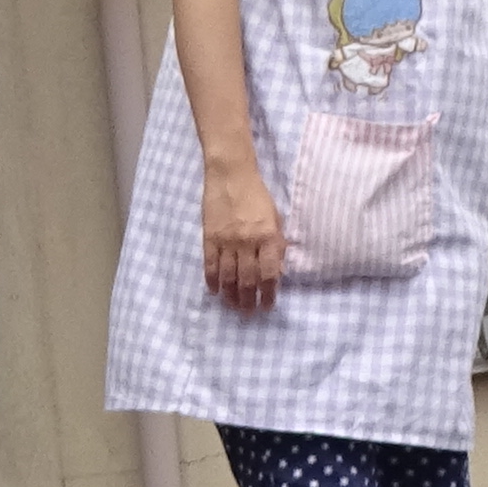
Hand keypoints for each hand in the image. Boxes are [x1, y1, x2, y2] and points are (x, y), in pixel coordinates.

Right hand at [201, 154, 286, 311]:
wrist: (230, 174)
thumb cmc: (257, 195)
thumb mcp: (275, 217)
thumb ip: (276, 242)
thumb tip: (277, 269)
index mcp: (267, 236)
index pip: (269, 273)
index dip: (268, 293)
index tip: (267, 306)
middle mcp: (247, 242)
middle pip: (248, 279)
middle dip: (249, 299)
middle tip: (249, 313)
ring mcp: (226, 241)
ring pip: (228, 276)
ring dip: (231, 295)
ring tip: (233, 307)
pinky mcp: (209, 238)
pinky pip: (210, 265)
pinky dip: (212, 281)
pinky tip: (214, 291)